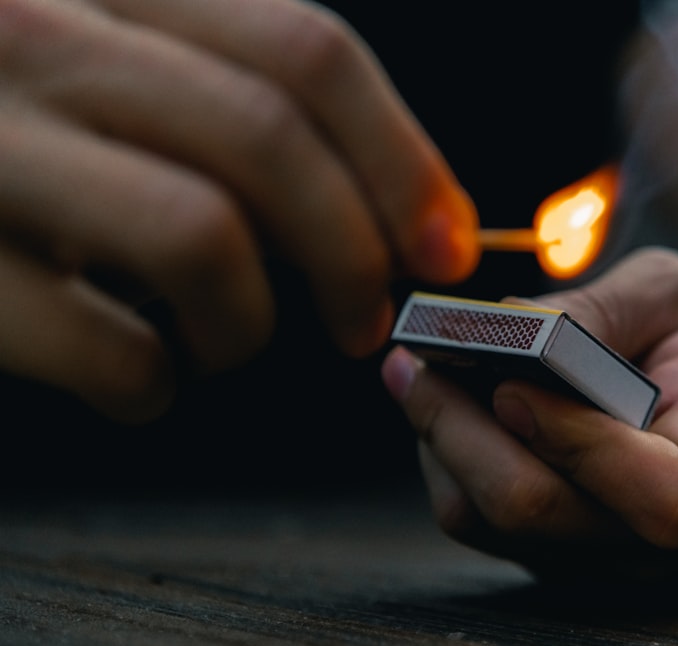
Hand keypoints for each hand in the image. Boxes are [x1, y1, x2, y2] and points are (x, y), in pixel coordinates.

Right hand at [0, 0, 477, 421]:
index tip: (445, 245)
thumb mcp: (126, 74)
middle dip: (354, 253)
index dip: (402, 159)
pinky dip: (155, 386)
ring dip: (249, 323)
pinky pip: (109, 347)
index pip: (306, 52)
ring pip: (200, 235)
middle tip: (365, 319)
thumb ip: (238, 107)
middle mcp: (38, 36)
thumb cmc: (27, 132)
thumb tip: (411, 211)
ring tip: (230, 341)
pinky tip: (142, 377)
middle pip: (268, 138)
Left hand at [382, 248, 677, 579]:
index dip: (578, 442)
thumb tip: (508, 323)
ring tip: (417, 371)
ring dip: (441, 440)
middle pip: (536, 513)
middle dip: (461, 431)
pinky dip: (447, 455)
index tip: (512, 381)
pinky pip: (476, 516)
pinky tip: (445, 402)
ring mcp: (594, 557)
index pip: (658, 494)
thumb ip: (606, 308)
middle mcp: (653, 540)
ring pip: (487, 520)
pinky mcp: (549, 553)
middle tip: (415, 363)